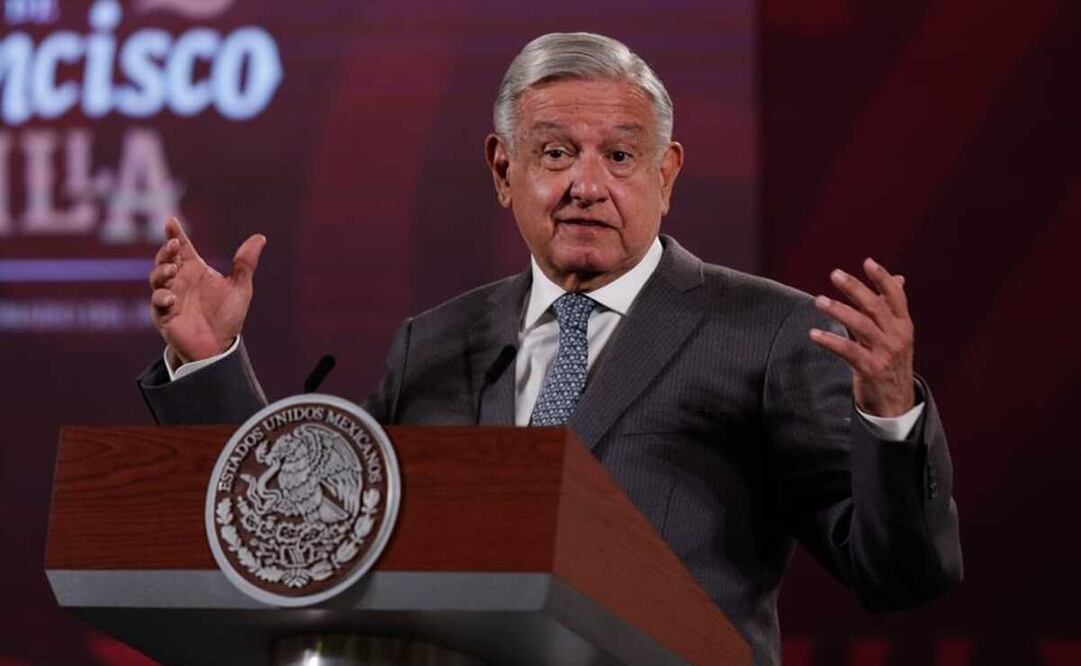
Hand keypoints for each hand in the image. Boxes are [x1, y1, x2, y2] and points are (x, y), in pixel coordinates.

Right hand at [149, 217, 265, 363]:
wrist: (220, 346)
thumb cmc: (227, 316)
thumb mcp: (240, 288)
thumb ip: (245, 263)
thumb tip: (260, 237)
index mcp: (195, 271)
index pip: (183, 249)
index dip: (175, 234)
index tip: (171, 221)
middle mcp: (180, 281)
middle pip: (166, 259)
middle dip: (166, 251)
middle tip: (174, 244)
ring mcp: (170, 297)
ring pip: (157, 278)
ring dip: (162, 271)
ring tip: (173, 269)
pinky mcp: (164, 315)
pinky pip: (157, 303)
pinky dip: (162, 298)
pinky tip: (171, 297)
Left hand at [809, 257, 915, 416]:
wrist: (895, 402)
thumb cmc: (891, 362)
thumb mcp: (897, 334)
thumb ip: (890, 308)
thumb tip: (898, 278)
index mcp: (903, 325)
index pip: (895, 296)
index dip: (883, 278)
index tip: (867, 262)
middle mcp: (897, 336)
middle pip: (876, 306)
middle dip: (855, 288)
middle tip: (835, 274)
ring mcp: (885, 353)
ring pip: (861, 325)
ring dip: (838, 310)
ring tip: (819, 300)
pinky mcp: (870, 369)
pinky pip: (848, 350)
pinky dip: (830, 341)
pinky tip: (814, 334)